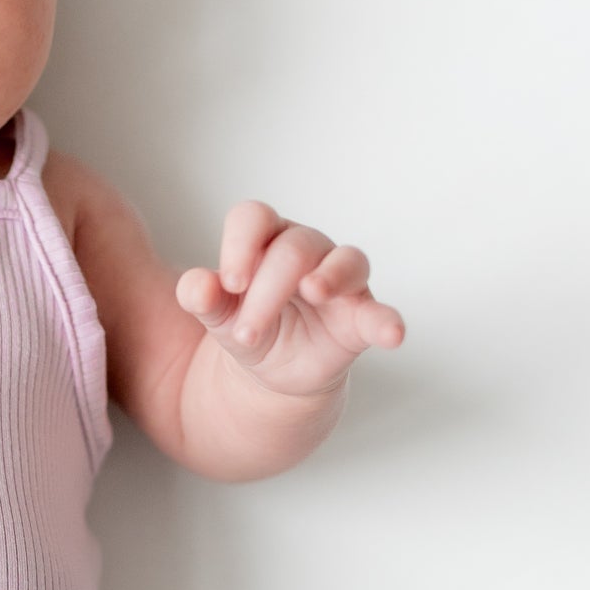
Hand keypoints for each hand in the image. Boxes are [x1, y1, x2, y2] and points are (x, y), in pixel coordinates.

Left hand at [176, 201, 405, 398]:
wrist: (274, 372)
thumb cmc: (249, 325)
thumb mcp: (218, 317)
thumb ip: (201, 298)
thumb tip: (198, 286)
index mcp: (266, 240)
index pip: (254, 218)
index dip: (241, 244)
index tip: (230, 283)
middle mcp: (308, 250)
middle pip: (293, 249)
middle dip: (267, 290)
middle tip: (246, 333)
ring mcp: (340, 280)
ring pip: (345, 260)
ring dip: (329, 277)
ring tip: (313, 292)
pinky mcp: (362, 316)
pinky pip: (380, 312)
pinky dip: (387, 321)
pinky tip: (391, 333)